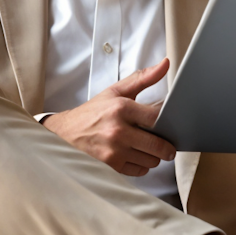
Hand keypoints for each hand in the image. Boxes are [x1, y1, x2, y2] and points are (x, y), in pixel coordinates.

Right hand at [43, 58, 175, 176]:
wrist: (67, 131)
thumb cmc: (94, 111)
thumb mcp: (116, 91)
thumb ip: (143, 78)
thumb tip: (165, 64)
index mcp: (121, 108)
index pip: (157, 118)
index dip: (168, 122)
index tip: (169, 123)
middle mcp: (118, 130)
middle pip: (158, 145)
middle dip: (166, 146)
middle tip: (166, 143)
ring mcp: (114, 150)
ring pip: (151, 160)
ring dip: (154, 156)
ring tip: (146, 147)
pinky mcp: (111, 165)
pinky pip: (140, 170)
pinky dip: (142, 165)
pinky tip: (136, 155)